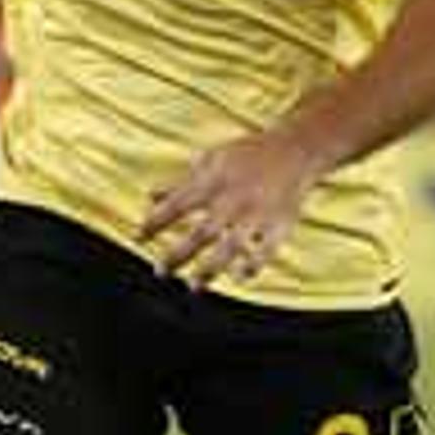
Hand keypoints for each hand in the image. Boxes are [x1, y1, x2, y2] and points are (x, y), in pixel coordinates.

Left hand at [143, 128, 324, 284]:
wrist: (296, 149)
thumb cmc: (247, 154)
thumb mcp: (211, 160)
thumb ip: (180, 182)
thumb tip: (149, 196)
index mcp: (213, 181)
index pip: (177, 205)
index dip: (155, 222)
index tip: (138, 238)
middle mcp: (233, 199)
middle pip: (202, 233)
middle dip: (178, 255)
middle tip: (160, 272)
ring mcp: (258, 213)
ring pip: (231, 246)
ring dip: (211, 268)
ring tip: (193, 286)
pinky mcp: (281, 222)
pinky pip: (267, 249)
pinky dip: (255, 264)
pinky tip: (241, 277)